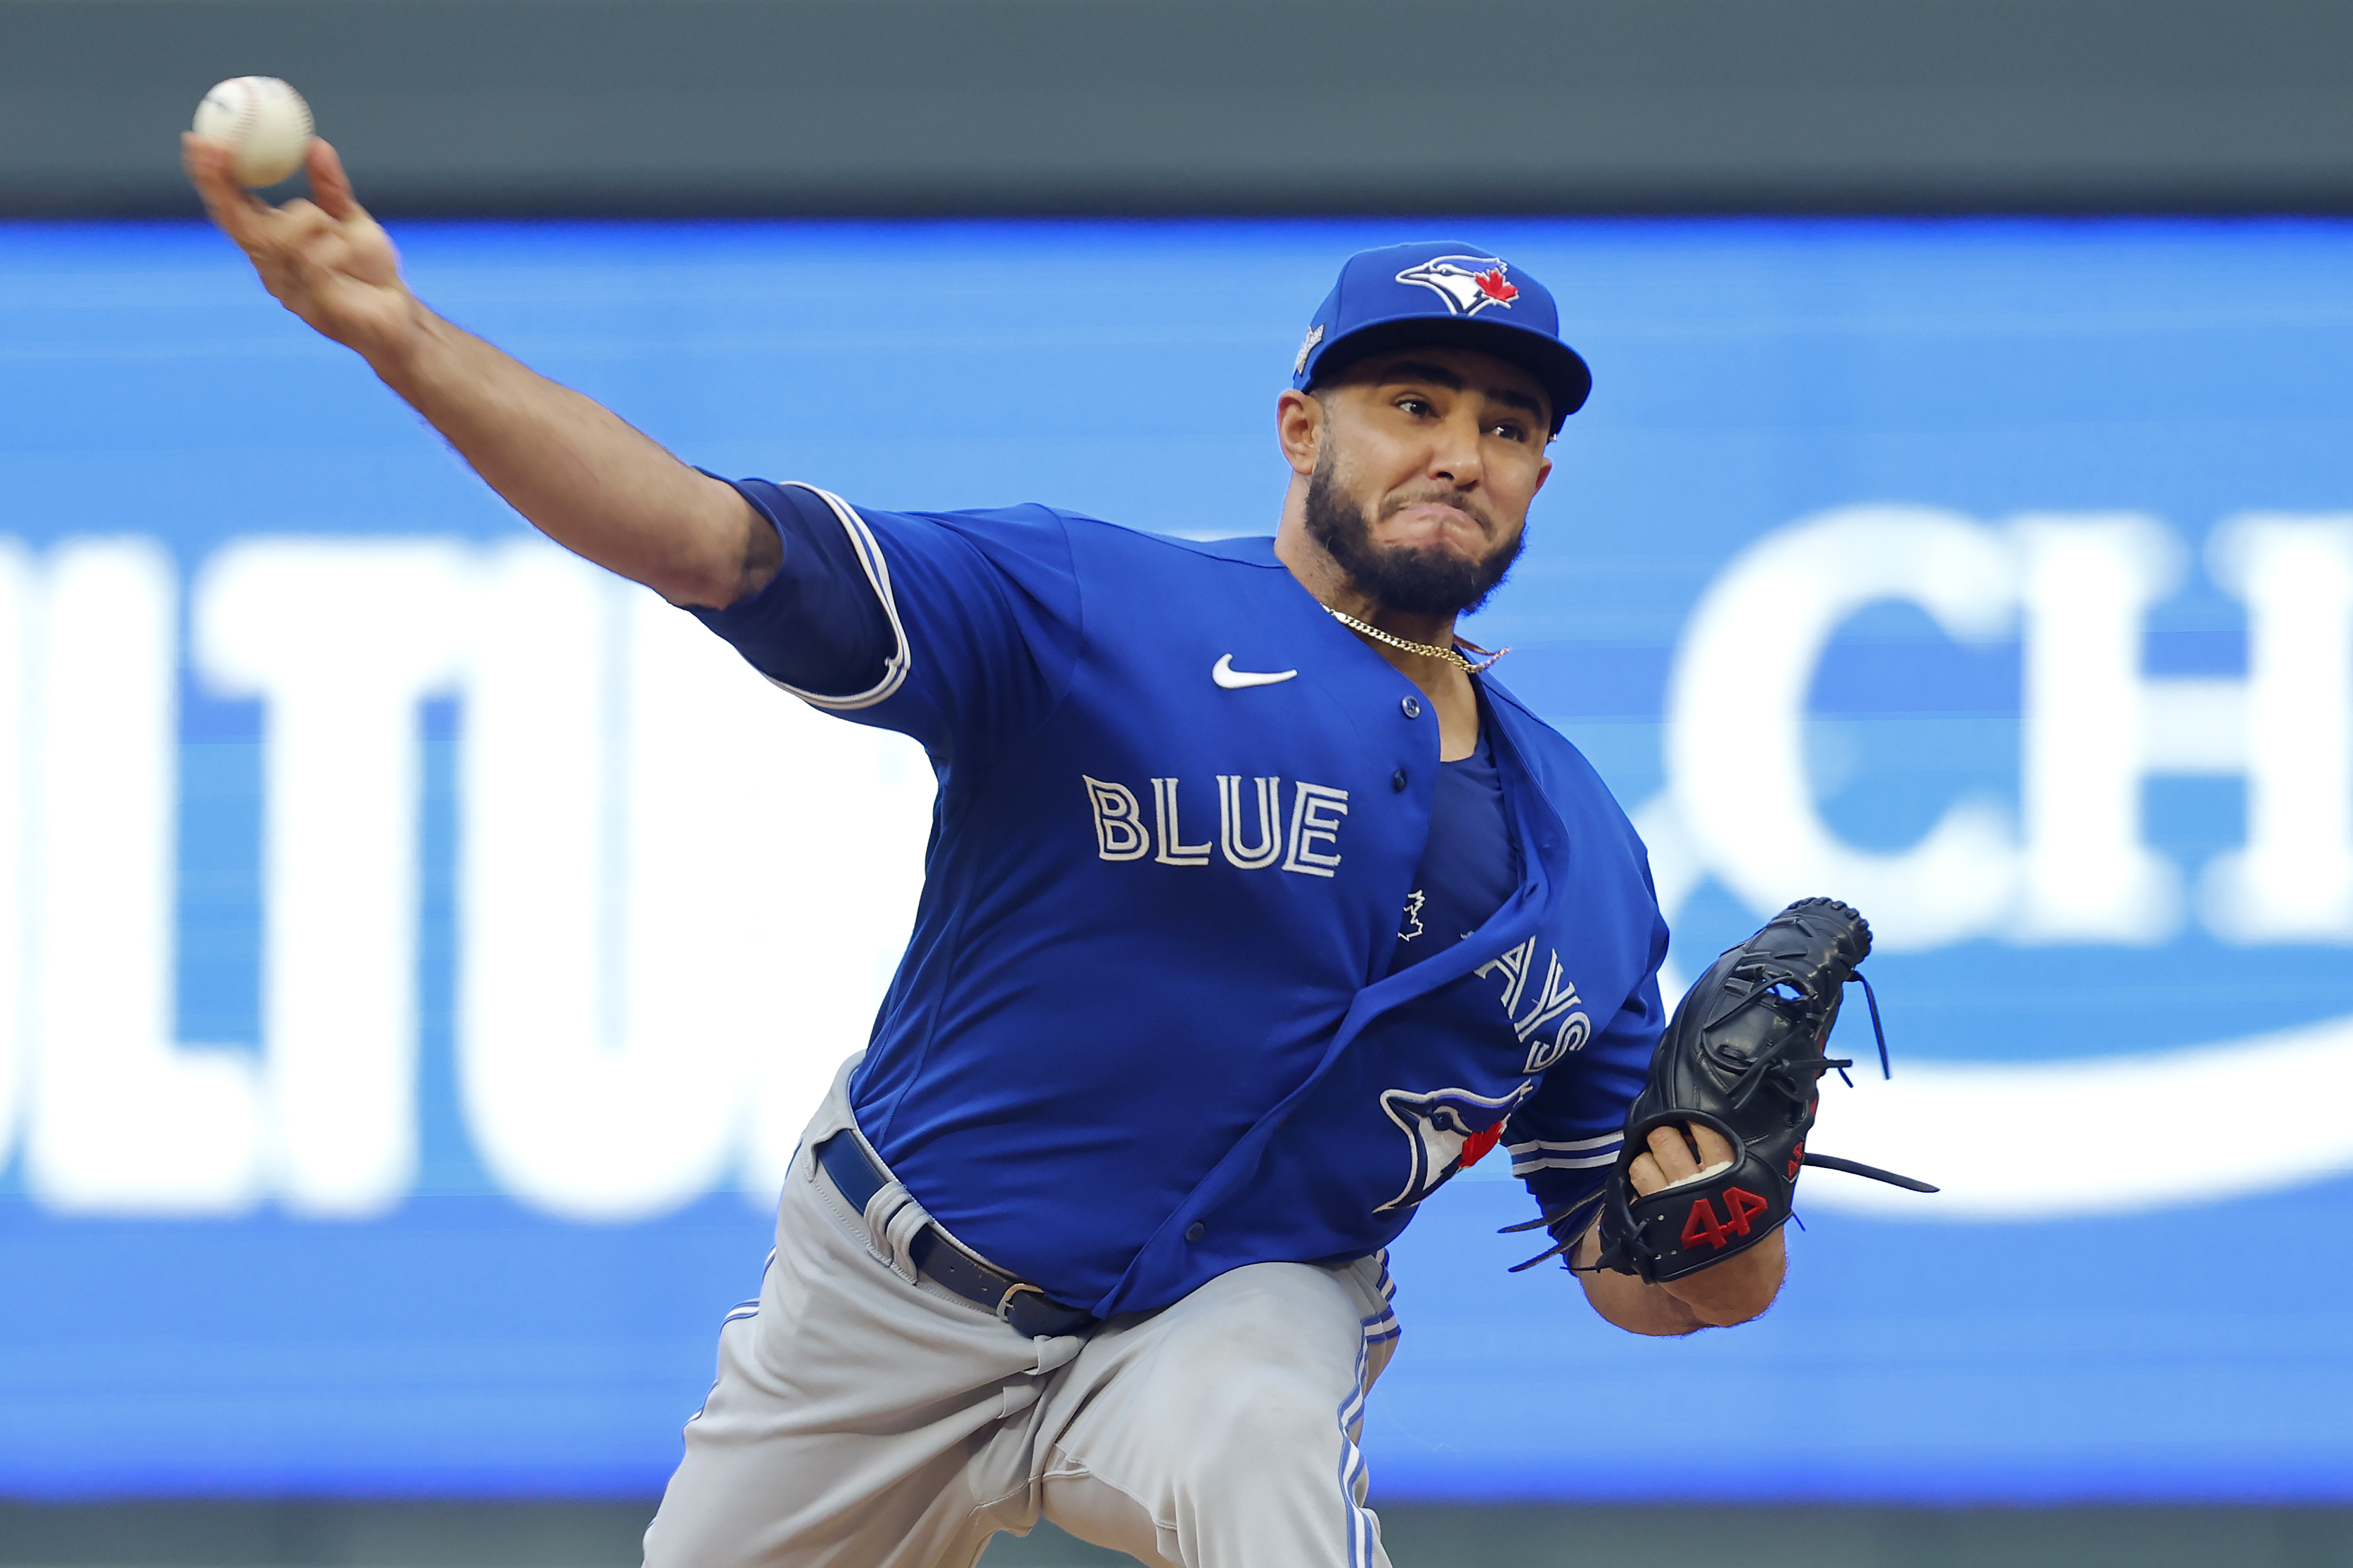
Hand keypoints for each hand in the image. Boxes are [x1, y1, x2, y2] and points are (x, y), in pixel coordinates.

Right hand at [183, 135, 419, 365]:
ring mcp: (289, 290)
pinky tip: (347, 248)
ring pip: (277, 239)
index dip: (209, 177)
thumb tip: (315, 144)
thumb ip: (330, 187)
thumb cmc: (370, 271)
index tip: (199, 140)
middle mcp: (270, 267)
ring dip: (307, 219)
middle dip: (219, 184)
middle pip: (234, 223)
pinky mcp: (316, 308)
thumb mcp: (349, 220)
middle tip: (220, 149)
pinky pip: (315, 262)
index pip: (229, 208)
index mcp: (271, 244)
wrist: (401, 317)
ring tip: (333, 225)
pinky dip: (335, 246)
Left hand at [1620, 1120, 1784, 1324]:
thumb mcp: (1763, 1202)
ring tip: (1657, 1165)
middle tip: (1667, 1139)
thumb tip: (1728, 1128)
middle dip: (1662, 1135)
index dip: (1692, 1121)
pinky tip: (1649, 1186)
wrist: (1737, 1291)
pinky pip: (1634, 1187)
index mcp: (1734, 1175)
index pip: (1705, 1129)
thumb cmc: (1752, 1241)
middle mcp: (1702, 1187)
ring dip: (1646, 1158)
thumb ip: (1745, 1167)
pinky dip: (1638, 1181)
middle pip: (1665, 1139)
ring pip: (1642, 1161)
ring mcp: (1674, 1206)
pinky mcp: (1654, 1225)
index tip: (1689, 1120)